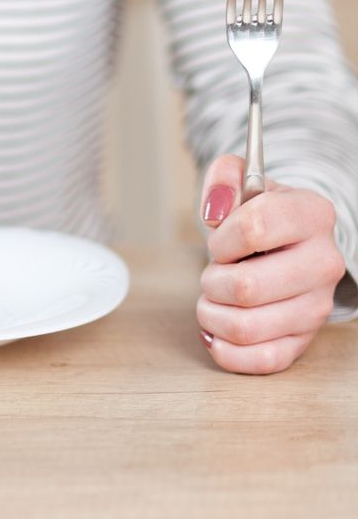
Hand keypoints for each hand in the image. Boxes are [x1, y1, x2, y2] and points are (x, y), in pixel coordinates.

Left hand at [196, 155, 345, 373]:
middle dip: (211, 280)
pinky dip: (225, 349)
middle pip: (245, 286)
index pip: (253, 228)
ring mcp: (317, 307)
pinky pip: (261, 360)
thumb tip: (215, 207)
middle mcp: (324, 262)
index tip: (221, 241)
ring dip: (211, 313)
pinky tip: (217, 330)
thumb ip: (224, 177)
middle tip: (216, 272)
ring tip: (215, 298)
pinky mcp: (303, 341)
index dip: (222, 238)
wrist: (285, 246)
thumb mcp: (242, 185)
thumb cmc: (259, 218)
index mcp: (312, 214)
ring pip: (244, 326)